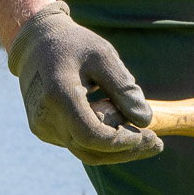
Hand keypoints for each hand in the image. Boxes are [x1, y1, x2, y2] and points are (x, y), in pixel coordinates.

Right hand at [6, 3, 163, 165]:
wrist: (36, 43)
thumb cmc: (74, 44)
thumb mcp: (104, 56)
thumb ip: (124, 88)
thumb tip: (146, 120)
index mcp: (59, 95)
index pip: (92, 136)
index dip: (123, 143)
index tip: (150, 136)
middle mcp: (45, 117)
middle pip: (90, 150)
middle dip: (126, 151)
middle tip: (157, 144)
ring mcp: (42, 127)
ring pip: (84, 151)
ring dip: (115, 149)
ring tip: (145, 137)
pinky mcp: (44, 130)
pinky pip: (76, 143)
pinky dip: (100, 140)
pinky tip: (118, 124)